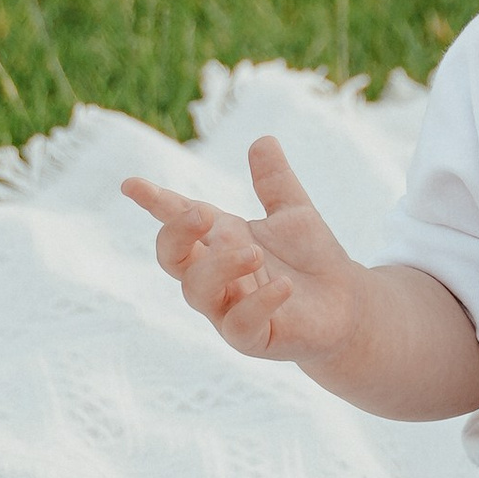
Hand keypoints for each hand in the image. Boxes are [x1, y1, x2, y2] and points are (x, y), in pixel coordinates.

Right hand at [122, 138, 371, 368]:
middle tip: (204, 213)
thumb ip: (275, 181)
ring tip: (255, 252)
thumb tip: (263, 140)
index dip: (154, 202)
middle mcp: (216, 275)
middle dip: (179, 232)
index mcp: (219, 240)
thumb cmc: (311, 259)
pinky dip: (258, 302)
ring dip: (220, 266)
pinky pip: (239, 324)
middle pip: (172, 257)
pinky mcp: (252, 337)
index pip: (178, 219)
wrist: (347, 304)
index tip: (131, 185)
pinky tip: (283, 285)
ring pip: (198, 291)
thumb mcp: (294, 212)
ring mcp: (229, 308)